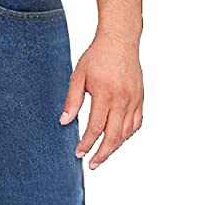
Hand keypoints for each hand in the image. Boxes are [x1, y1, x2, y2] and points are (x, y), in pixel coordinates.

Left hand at [60, 30, 143, 168]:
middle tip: (92, 164)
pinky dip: (127, 134)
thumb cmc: (97, 56)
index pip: (96, 128)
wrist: (120, 40)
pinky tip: (118, 138)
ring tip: (102, 154)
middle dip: (102, 154)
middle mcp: (122, 100)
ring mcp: (134, 100)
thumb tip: (64, 122)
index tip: (79, 153)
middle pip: (114, 136)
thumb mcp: (78, 76)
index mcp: (105, 95)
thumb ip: (72, 101)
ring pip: (126, 132)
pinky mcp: (140, 98)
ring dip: (114, 146)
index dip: (87, 144)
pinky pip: (136, 123)